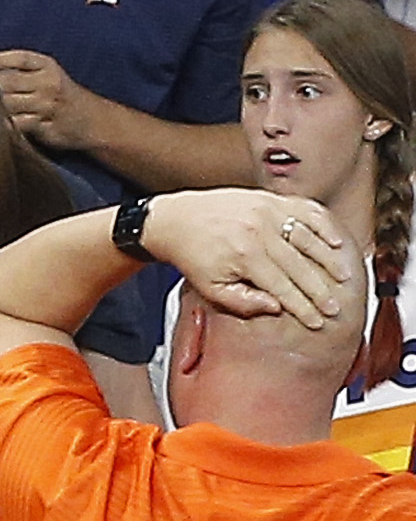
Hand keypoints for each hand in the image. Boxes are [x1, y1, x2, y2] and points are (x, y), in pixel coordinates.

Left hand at [0, 50, 105, 151]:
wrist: (95, 121)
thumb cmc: (59, 96)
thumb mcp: (45, 74)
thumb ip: (17, 69)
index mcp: (45, 64)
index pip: (13, 58)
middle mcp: (47, 82)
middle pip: (5, 81)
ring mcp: (46, 104)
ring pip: (7, 103)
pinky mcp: (44, 125)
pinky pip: (15, 123)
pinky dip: (0, 123)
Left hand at [144, 187, 355, 328]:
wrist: (176, 220)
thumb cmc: (193, 256)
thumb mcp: (210, 288)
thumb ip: (242, 302)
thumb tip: (277, 308)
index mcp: (244, 256)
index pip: (283, 287)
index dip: (303, 307)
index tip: (318, 321)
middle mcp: (259, 232)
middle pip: (300, 266)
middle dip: (320, 290)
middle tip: (336, 308)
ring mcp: (267, 212)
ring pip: (309, 238)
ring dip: (329, 259)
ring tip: (344, 278)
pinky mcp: (270, 199)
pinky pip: (305, 210)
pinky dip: (325, 225)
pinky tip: (336, 242)